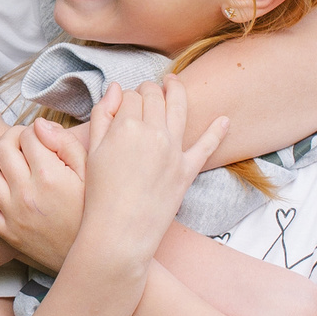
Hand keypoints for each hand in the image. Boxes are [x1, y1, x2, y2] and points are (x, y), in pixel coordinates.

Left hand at [0, 120, 90, 271]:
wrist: (92, 256)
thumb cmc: (92, 211)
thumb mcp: (90, 173)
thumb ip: (65, 143)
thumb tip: (39, 125)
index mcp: (49, 175)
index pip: (27, 136)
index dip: (32, 130)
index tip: (38, 136)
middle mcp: (26, 193)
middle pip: (2, 148)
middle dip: (9, 137)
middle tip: (19, 141)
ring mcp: (12, 213)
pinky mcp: (4, 230)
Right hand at [76, 78, 228, 272]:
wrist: (119, 233)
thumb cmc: (99, 195)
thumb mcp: (91, 152)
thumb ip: (102, 116)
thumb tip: (115, 88)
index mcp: (126, 126)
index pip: (130, 96)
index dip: (126, 97)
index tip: (122, 104)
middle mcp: (153, 132)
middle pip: (154, 97)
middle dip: (149, 89)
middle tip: (145, 91)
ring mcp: (173, 150)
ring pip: (179, 108)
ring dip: (177, 91)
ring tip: (173, 82)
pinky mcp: (186, 170)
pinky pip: (206, 146)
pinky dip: (217, 132)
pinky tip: (225, 120)